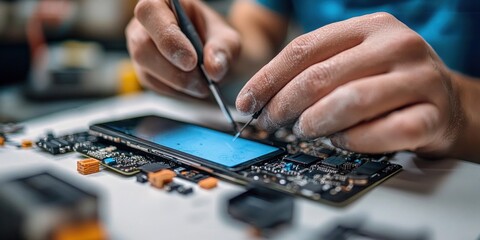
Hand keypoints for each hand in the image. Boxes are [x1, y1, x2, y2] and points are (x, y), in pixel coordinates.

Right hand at [126, 0, 239, 97]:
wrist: (214, 56)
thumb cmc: (216, 39)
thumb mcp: (228, 39)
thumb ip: (223, 49)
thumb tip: (213, 68)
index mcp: (162, 3)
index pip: (150, 12)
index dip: (167, 38)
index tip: (191, 61)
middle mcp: (144, 24)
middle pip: (142, 47)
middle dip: (175, 70)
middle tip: (202, 82)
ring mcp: (140, 48)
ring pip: (146, 71)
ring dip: (178, 84)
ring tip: (203, 86)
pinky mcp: (144, 71)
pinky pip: (154, 86)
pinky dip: (177, 91)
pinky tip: (193, 88)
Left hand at [236, 12, 464, 156]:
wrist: (448, 101)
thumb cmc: (389, 82)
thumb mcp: (354, 61)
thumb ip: (317, 71)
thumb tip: (264, 98)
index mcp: (369, 27)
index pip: (304, 48)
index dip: (268, 78)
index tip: (248, 102)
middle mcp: (395, 45)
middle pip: (320, 75)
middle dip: (284, 104)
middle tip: (270, 122)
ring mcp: (418, 78)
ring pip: (350, 101)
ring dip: (316, 122)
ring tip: (303, 131)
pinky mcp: (433, 114)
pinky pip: (384, 131)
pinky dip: (354, 140)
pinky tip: (340, 142)